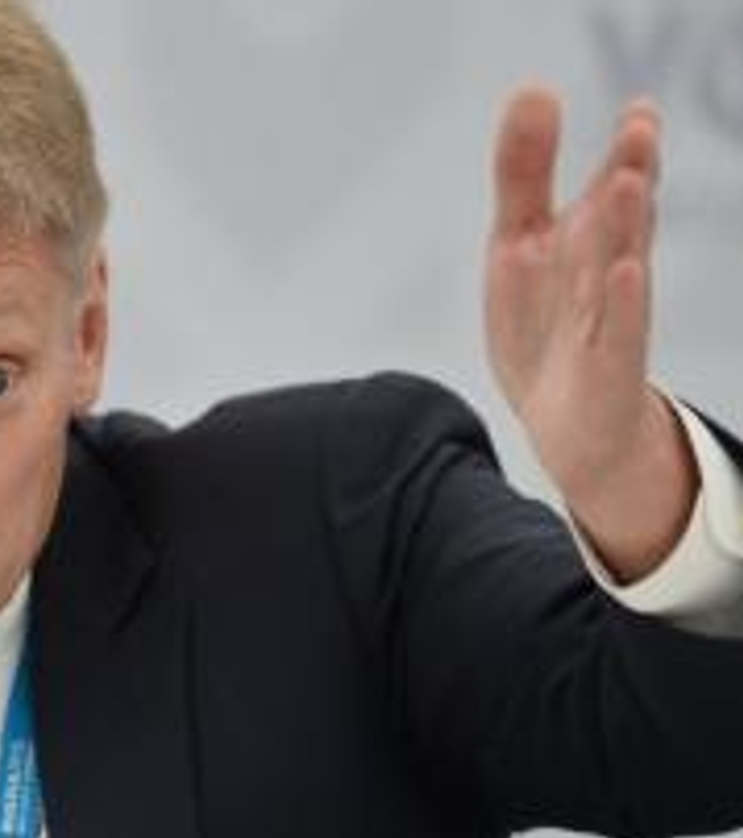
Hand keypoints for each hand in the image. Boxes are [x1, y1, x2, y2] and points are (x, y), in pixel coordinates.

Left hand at [484, 87, 695, 580]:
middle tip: (639, 129)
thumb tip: (535, 89)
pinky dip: (621, 304)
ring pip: (620, 267)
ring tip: (631, 181)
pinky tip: (624, 271)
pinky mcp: (607, 367)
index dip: (625, 151)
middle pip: (620, 218)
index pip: (613, 188)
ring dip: (626, 226)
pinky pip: (619, 333)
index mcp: (592, 238)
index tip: (637, 110)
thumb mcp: (522, 240)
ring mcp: (610, 319)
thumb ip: (525, 172)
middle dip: (630, 173)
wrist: (566, 424)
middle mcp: (607, 272)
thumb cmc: (548, 322)